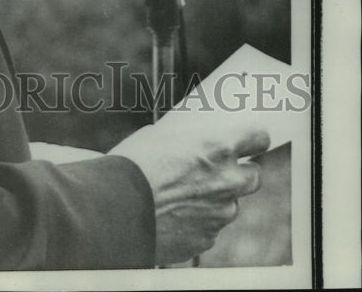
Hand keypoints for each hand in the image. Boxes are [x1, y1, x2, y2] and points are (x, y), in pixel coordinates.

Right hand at [110, 119, 268, 263]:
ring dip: (215, 200)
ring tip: (182, 196)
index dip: (253, 139)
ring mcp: (220, 213)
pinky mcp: (207, 238)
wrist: (115, 207)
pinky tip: (173, 215)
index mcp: (218, 147)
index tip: (249, 141)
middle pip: (254, 176)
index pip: (258, 138)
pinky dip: (197, 222)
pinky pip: (209, 228)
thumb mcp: (161, 136)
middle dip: (240, 173)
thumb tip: (192, 141)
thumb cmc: (132, 164)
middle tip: (219, 171)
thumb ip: (188, 141)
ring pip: (229, 204)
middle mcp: (227, 180)